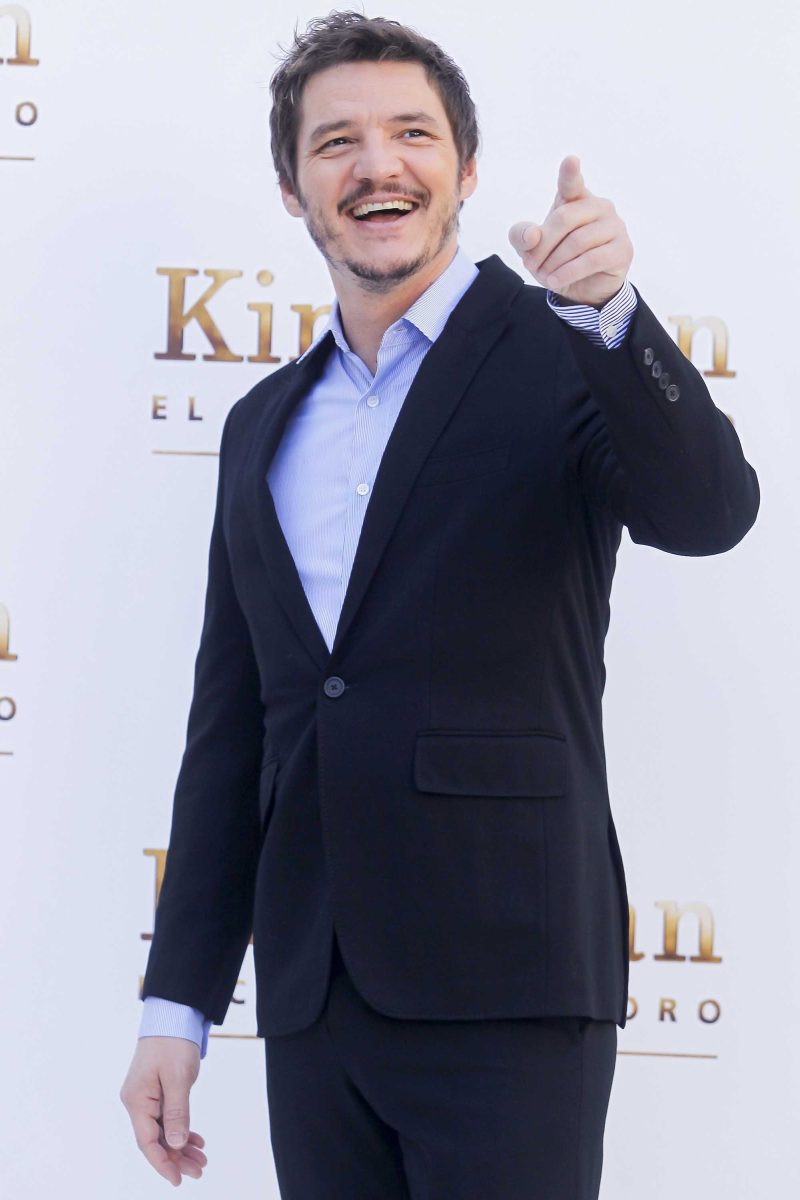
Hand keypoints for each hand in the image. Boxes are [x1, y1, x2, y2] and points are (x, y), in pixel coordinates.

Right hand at [120, 1037, 206, 1185]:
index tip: (178, 1179)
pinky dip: (181, 1129)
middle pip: (155, 1139)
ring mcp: (146, 1096)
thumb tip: (175, 1144)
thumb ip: (177, 1113)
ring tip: (201, 1159)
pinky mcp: (156, 1091)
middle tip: (199, 1170)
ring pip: (163, 1130)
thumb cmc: (173, 1042)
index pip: (147, 1142)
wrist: (173, 1015)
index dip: (162, 1163)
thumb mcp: (178, 1078)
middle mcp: (137, 1101)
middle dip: (176, 1157)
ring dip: (181, 1145)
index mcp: (137, 1100)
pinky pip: (166, 1117)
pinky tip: (196, 1139)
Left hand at [508, 155, 633, 307]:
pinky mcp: (623, 250)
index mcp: (576, 198)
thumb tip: (532, 236)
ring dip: (554, 263)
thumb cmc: (557, 259)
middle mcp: (599, 206)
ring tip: (544, 276)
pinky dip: (568, 272)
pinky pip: (592, 260)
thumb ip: (522, 236)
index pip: (572, 183)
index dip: (570, 173)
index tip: (570, 161)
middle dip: (543, 245)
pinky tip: (556, 281)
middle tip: (530, 265)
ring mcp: (615, 226)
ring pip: (578, 241)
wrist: (581, 289)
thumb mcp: (530, 249)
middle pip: (565, 218)